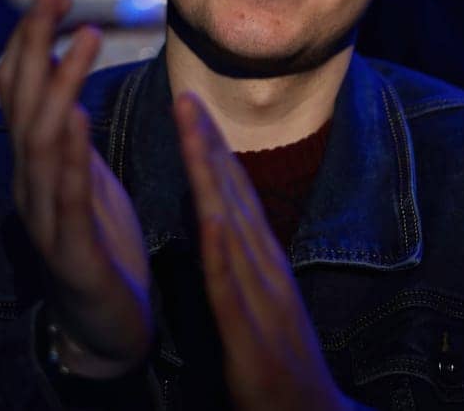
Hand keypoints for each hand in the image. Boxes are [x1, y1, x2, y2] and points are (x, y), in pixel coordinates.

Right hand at [0, 0, 150, 377]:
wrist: (106, 329)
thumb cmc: (98, 246)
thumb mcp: (83, 178)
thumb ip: (69, 134)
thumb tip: (62, 77)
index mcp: (35, 165)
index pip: (21, 93)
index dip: (32, 41)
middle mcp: (29, 184)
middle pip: (23, 103)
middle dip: (37, 45)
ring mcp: (45, 217)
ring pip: (40, 142)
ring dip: (60, 85)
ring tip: (86, 36)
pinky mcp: (71, 251)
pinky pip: (64, 197)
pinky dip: (68, 155)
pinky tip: (78, 118)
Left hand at [174, 93, 350, 410]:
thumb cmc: (279, 368)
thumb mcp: (256, 306)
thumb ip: (239, 267)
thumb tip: (217, 225)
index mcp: (262, 264)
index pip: (235, 196)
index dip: (212, 149)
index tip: (191, 106)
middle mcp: (266, 270)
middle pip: (234, 197)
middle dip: (208, 145)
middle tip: (185, 94)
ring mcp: (262, 299)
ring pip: (233, 227)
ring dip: (213, 177)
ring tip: (192, 133)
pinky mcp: (252, 336)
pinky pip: (234, 288)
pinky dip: (224, 249)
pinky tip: (210, 217)